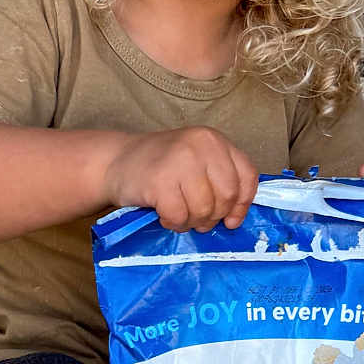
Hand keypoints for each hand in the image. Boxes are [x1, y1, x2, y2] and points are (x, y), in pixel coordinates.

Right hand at [104, 125, 259, 232]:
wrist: (116, 161)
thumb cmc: (160, 167)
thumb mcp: (197, 162)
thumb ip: (219, 179)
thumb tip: (235, 218)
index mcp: (214, 140)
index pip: (246, 176)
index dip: (242, 204)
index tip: (230, 220)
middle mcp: (201, 145)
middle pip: (227, 196)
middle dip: (214, 216)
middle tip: (197, 218)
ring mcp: (180, 161)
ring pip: (204, 209)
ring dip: (192, 222)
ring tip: (179, 215)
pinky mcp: (159, 181)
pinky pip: (179, 216)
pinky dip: (173, 223)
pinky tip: (164, 215)